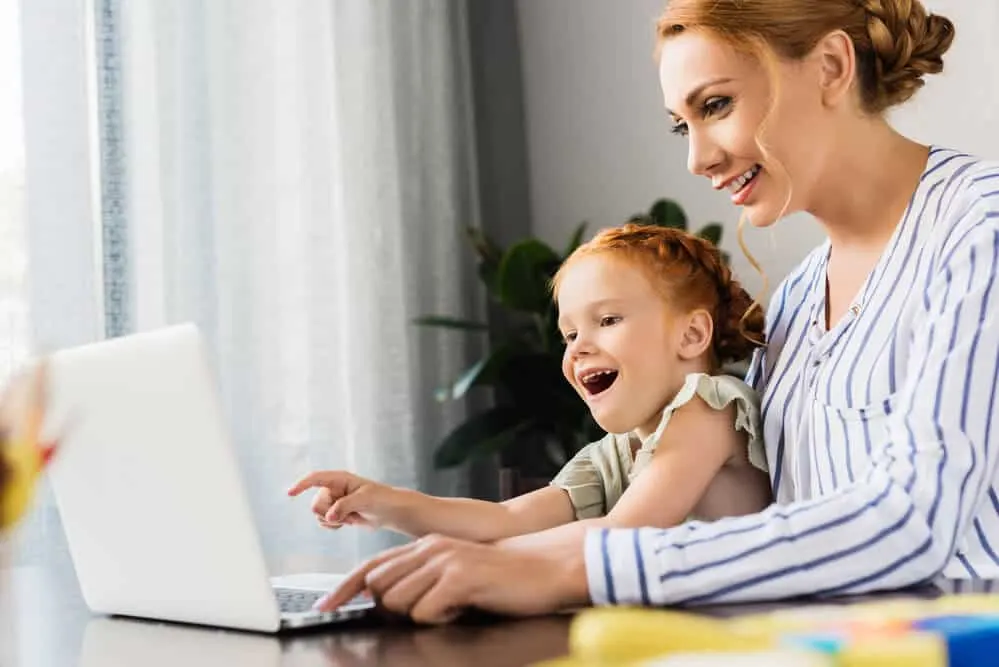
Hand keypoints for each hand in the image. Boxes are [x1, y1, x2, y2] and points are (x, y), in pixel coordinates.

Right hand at [287, 470, 396, 529]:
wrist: (389, 512)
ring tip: (351, 516)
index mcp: (340, 478)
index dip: (302, 485)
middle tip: (348, 513)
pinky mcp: (336, 513)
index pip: (315, 478)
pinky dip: (333, 525)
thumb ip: (345, 506)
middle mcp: (333, 489)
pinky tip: (347, 522)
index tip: (290, 493)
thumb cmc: (381, 499)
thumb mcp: (365, 499)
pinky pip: (323, 522)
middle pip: (316, 504)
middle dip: (328, 513)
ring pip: (318, 515)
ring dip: (333, 520)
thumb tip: (329, 516)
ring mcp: (333, 501)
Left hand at [313, 533, 590, 622]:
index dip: (343, 588)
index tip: (323, 607)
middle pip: (380, 587)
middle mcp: (430, 548)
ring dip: (421, 614)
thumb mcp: (455, 571)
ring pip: (399, 602)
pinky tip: (463, 607)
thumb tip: (388, 600)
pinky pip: (427, 612)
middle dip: (392, 608)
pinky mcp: (460, 577)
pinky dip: (441, 618)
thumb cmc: (501, 577)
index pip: (372, 567)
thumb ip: (423, 578)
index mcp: (426, 545)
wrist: (545, 566)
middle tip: (430, 609)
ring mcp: (444, 560)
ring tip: (452, 606)